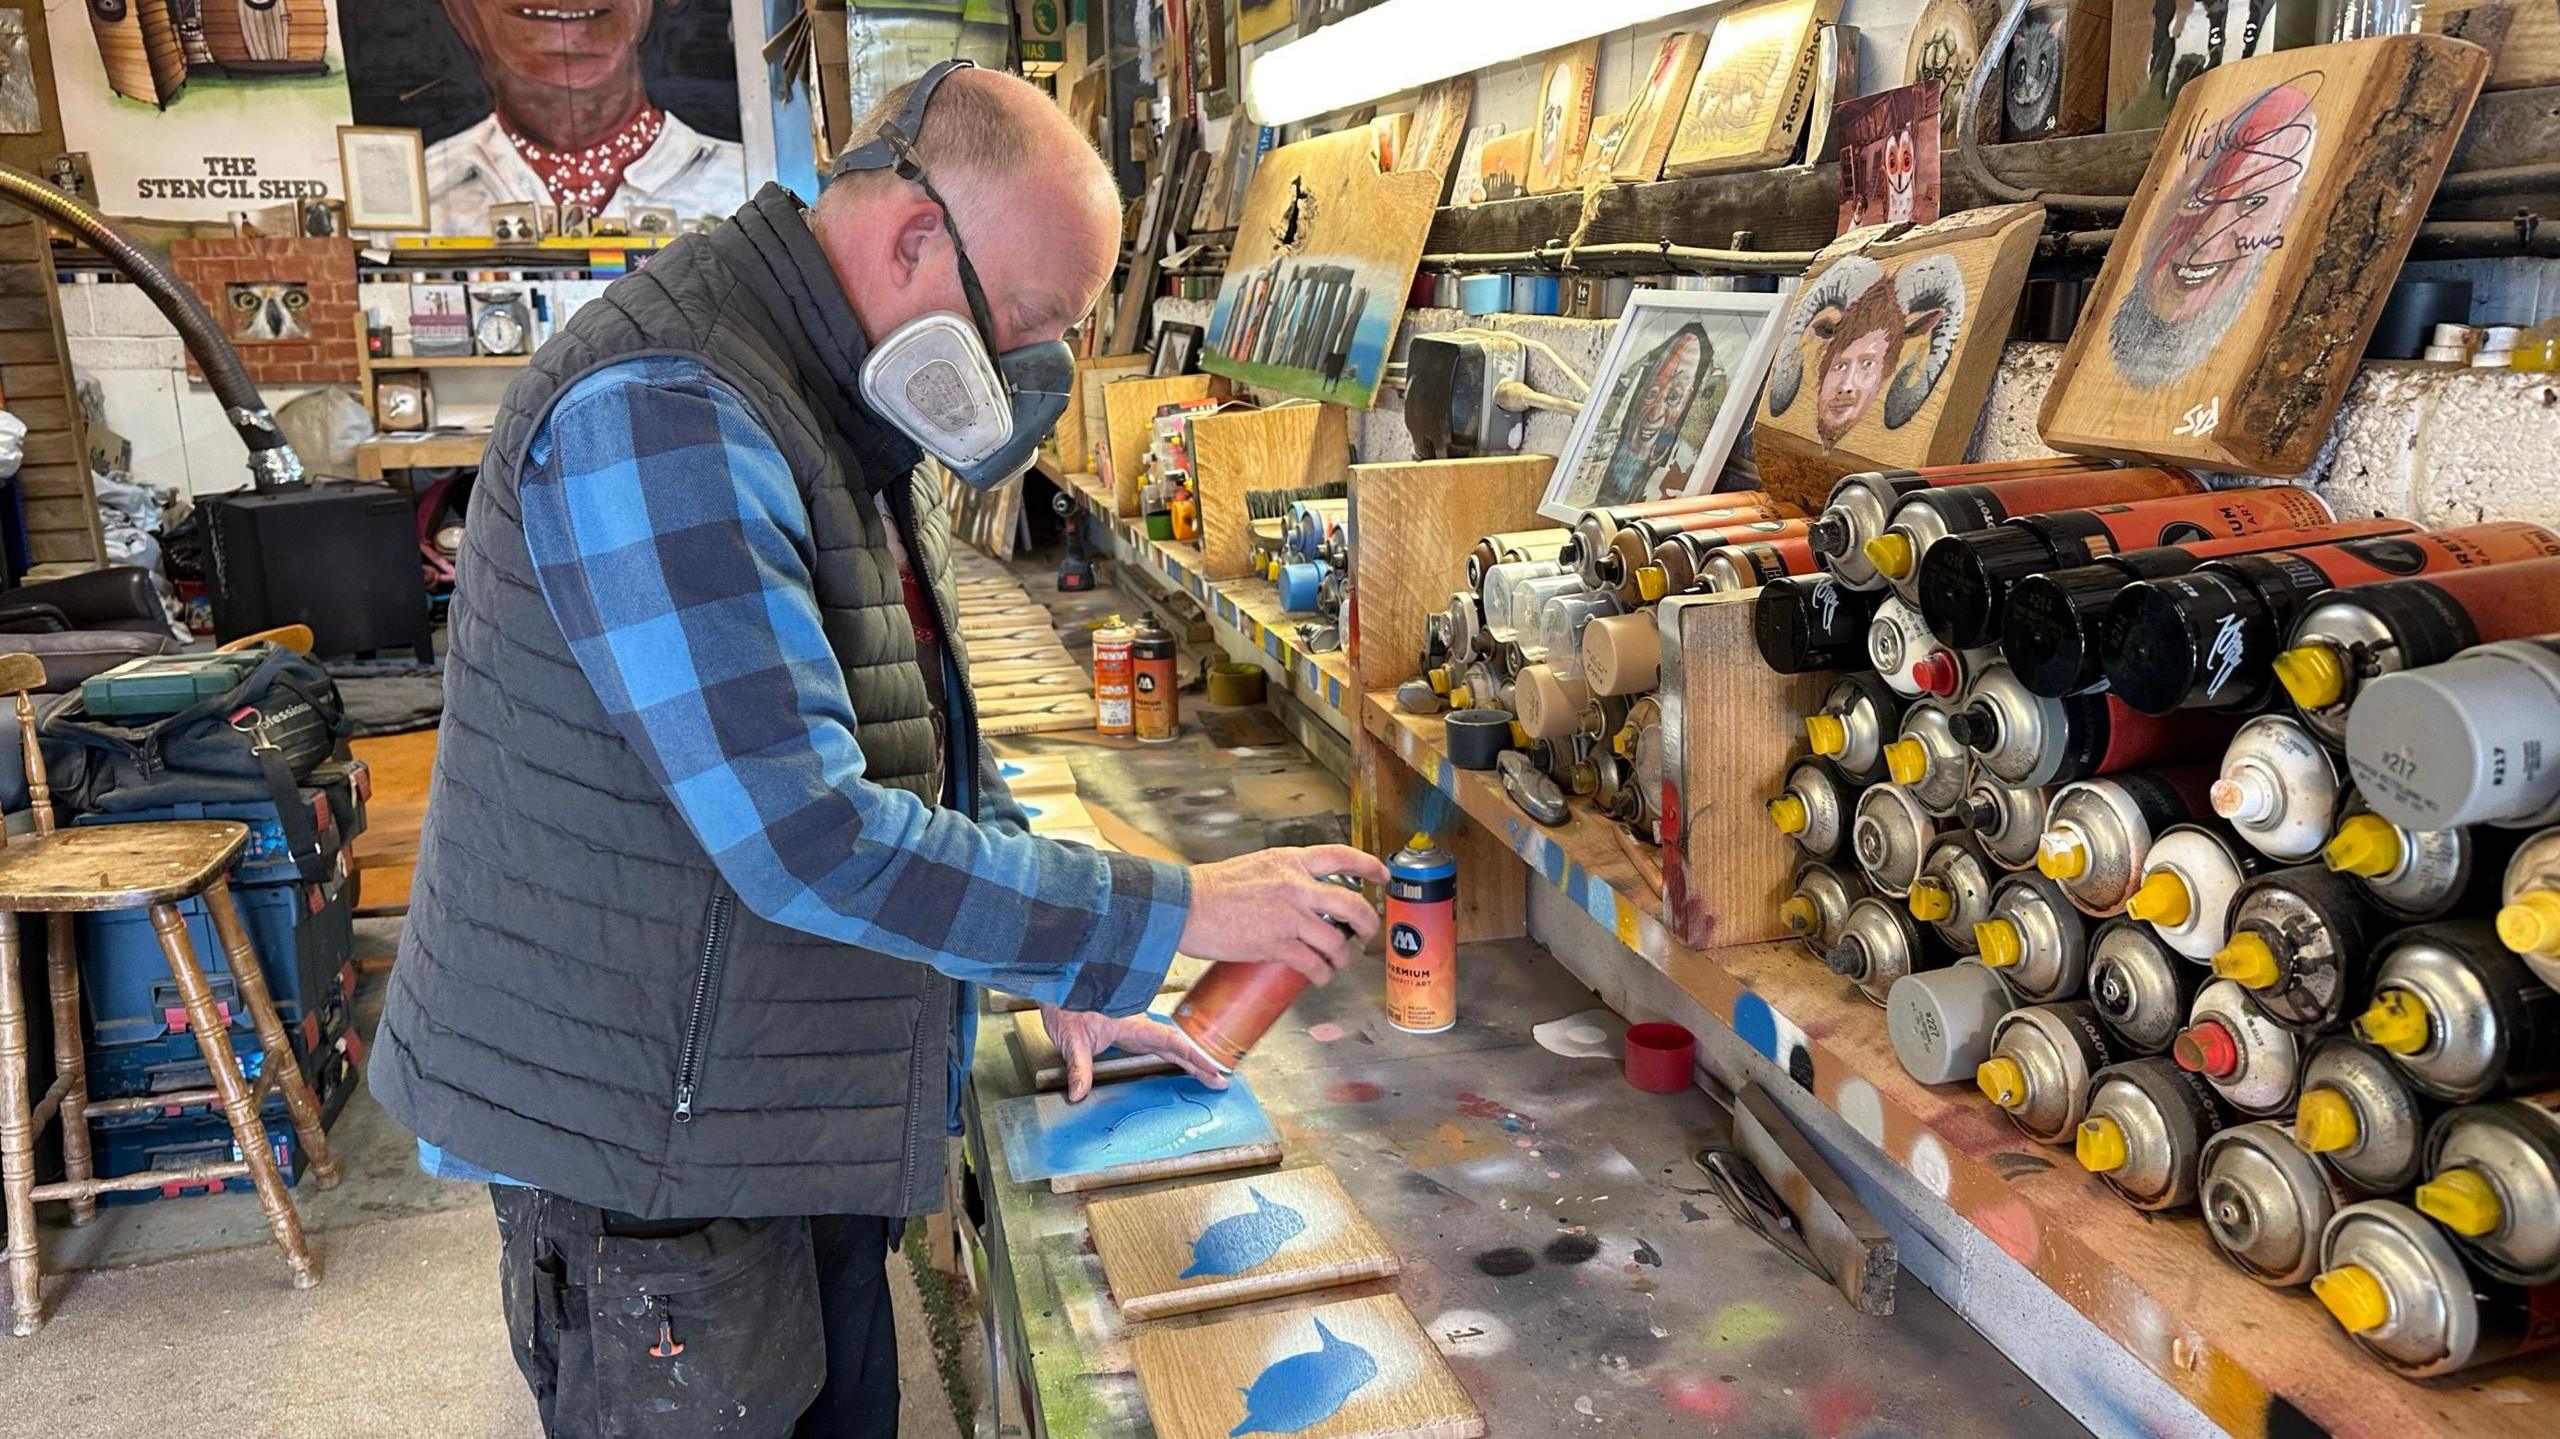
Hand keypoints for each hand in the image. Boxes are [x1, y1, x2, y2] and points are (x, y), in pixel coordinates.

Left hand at [1041, 1003, 1226, 1101]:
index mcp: (1133, 1025)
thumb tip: (1079, 1094)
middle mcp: (1139, 1025)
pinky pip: (1160, 1044)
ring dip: (1191, 1060)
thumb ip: (1078, 1068)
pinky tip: (1183, 1064)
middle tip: (1221, 1082)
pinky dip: (1176, 1055)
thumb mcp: (1071, 1040)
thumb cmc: (1066, 1005)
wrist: (1058, 987)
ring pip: (1171, 1045)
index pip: (1171, 1043)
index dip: (1195, 1057)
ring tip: (1210, 1076)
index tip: (1213, 1070)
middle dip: (1201, 1064)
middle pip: (1178, 1046)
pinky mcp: (1129, 1030)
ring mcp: (1136, 1028)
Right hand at [1177, 845, 1390, 986]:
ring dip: (1342, 958)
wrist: (1185, 906)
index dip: (1368, 866)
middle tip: (1367, 934)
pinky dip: (1321, 974)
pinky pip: (1314, 964)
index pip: (1340, 856)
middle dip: (1368, 924)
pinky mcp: (1278, 944)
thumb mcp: (1254, 868)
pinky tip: (1319, 977)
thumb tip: (1298, 900)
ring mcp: (1290, 916)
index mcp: (1289, 861)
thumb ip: (1280, 879)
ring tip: (1337, 964)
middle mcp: (1296, 886)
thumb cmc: (1210, 889)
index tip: (1382, 875)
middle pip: (1352, 905)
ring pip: (1336, 941)